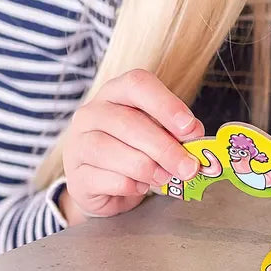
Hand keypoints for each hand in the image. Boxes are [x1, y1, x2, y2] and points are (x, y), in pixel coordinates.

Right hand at [60, 70, 203, 224]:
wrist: (102, 185)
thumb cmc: (134, 149)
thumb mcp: (156, 133)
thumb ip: (174, 130)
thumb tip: (195, 134)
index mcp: (116, 92)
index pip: (137, 84)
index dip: (166, 104)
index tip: (190, 127)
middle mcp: (92, 112)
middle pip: (129, 122)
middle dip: (165, 147)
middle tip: (188, 166)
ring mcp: (78, 143)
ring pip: (112, 151)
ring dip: (147, 168)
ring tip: (165, 177)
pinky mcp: (75, 175)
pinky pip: (105, 178)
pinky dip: (130, 185)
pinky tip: (141, 186)